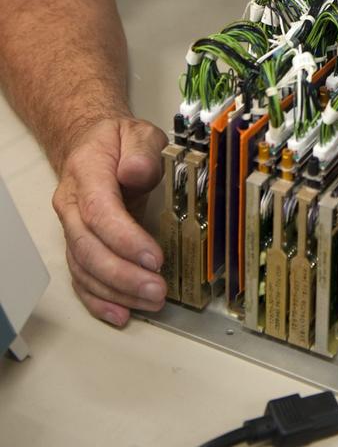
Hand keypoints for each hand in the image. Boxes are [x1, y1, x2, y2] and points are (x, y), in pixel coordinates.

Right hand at [52, 116, 168, 325]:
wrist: (91, 145)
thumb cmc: (118, 142)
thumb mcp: (138, 132)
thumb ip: (142, 150)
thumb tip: (137, 172)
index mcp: (86, 173)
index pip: (99, 211)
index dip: (125, 239)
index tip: (154, 257)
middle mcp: (71, 205)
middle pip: (88, 247)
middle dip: (123, 274)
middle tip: (157, 289)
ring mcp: (71, 228)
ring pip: (84, 268)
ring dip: (116, 291)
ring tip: (150, 301)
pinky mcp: (78, 246)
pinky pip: (81, 278)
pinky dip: (99, 300)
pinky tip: (121, 314)